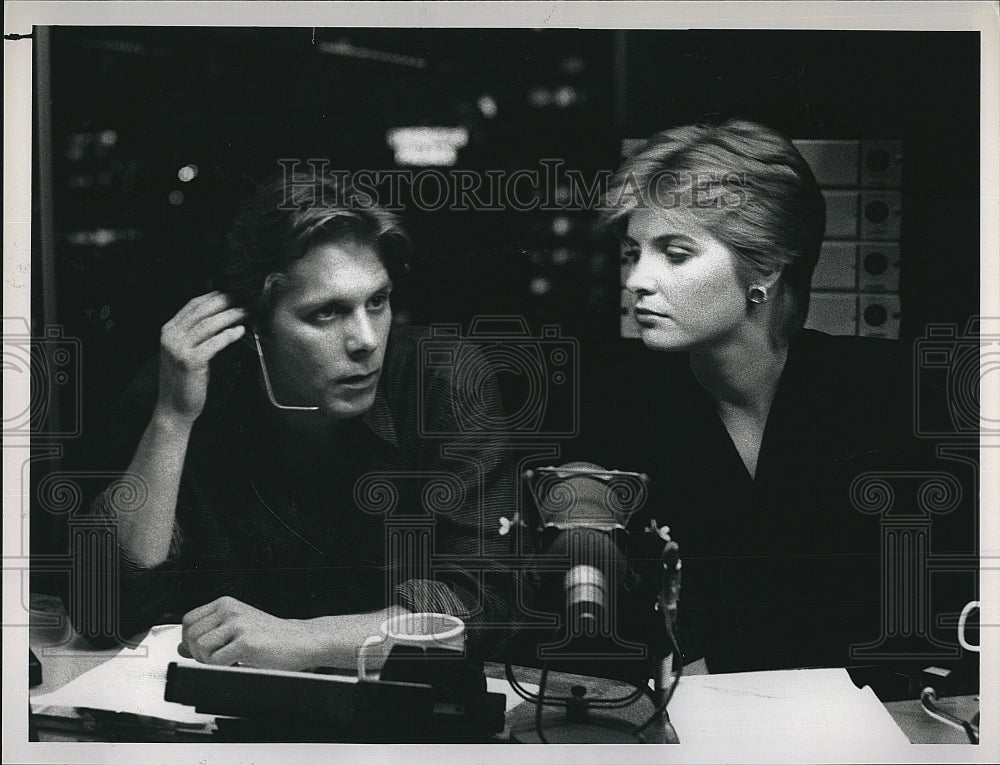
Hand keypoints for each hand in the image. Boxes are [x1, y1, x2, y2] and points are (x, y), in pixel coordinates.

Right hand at [156, 291, 246, 424]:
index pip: (193, 305)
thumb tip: (221, 316)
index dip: (213, 296)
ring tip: (245, 311)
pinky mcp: (190, 362)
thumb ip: (195, 334)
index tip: (231, 292)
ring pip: (208, 324)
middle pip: (202, 311)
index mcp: (169, 330)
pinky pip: (213, 343)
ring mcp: (179, 349)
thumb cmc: (184, 380)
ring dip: (230, 316)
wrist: (174, 407)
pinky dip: (228, 335)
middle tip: (243, 298)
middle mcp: (171, 336)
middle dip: (224, 302)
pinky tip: (239, 331)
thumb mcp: (185, 351)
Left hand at [180, 596, 322, 670]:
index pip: (189, 620)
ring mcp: (238, 624)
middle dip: (197, 653)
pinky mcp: (246, 642)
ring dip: (208, 661)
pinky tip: (237, 663)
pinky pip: (216, 661)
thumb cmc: (271, 636)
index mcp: (226, 603)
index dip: (189, 639)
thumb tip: (181, 647)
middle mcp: (230, 610)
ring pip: (200, 648)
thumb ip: (210, 636)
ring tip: (227, 661)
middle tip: (216, 659)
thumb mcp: (237, 629)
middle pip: (190, 634)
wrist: (301, 640)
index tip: (202, 650)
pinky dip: (222, 668)